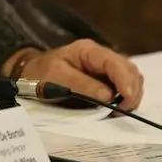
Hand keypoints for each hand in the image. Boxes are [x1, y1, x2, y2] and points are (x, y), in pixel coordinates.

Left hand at [9, 40, 144, 110]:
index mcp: (88, 51)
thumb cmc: (40, 74)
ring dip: (131, 96)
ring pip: (131, 79)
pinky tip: (118, 108)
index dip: (125, 81)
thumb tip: (108, 96)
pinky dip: (126, 99)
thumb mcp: (56, 77)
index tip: (127, 99)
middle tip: (125, 109)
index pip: (115, 63)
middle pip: (129, 70)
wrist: (29, 76)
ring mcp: (105, 70)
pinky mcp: (106, 82)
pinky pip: (124, 88)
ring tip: (121, 110)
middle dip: (132, 90)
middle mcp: (101, 57)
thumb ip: (82, 85)